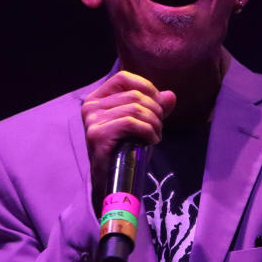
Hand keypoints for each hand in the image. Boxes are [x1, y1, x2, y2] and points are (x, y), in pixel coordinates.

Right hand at [81, 71, 176, 199]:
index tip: (158, 105)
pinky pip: (131, 123)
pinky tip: (151, 142)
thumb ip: (155, 108)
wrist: (112, 183)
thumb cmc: (126, 151)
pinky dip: (148, 132)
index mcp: (97, 99)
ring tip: (155, 136)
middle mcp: (90, 107)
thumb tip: (170, 96)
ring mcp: (92, 121)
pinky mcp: (98, 135)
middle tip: (159, 128)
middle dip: (155, 111)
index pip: (124, 78)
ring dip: (154, 123)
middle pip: (134, 95)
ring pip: (135, 109)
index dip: (147, 88)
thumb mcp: (142, 125)